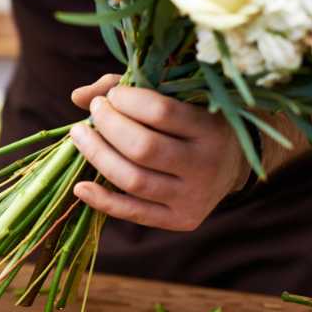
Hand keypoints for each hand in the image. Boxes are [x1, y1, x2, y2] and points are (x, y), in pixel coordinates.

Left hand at [70, 74, 250, 230]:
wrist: (233, 165)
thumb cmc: (194, 122)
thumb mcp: (178, 99)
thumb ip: (131, 92)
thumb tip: (78, 97)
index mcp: (212, 128)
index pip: (161, 112)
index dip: (127, 101)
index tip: (113, 95)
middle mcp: (206, 165)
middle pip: (143, 148)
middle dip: (108, 125)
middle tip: (95, 111)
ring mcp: (194, 197)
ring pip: (133, 180)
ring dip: (97, 155)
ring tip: (79, 135)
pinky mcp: (180, 220)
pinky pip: (133, 213)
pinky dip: (102, 200)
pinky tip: (80, 186)